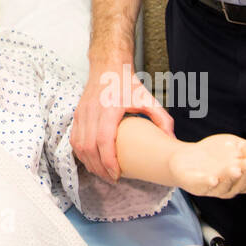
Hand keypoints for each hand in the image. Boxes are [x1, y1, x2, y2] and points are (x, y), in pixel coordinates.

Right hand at [71, 61, 173, 182]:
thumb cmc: (127, 83)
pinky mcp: (77, 115)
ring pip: (78, 146)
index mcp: (109, 108)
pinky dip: (81, 154)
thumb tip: (171, 140)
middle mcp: (92, 112)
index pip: (103, 140)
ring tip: (102, 173)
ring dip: (89, 163)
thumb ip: (162, 118)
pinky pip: (74, 139)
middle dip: (98, 168)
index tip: (117, 174)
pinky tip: (92, 161)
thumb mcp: (148, 98)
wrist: (108, 66)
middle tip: (112, 179)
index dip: (108, 161)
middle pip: (88, 147)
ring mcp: (81, 113)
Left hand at [168, 133, 245, 197]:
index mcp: (242, 179)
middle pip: (243, 185)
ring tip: (236, 169)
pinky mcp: (197, 186)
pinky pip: (204, 187)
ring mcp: (214, 188)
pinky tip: (214, 179)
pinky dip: (209, 184)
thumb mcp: (236, 145)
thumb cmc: (216, 153)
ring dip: (231, 178)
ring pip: (226, 187)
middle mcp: (230, 187)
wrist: (185, 157)